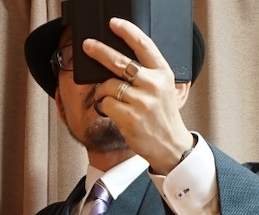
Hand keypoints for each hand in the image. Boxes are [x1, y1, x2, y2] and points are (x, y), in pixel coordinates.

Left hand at [83, 18, 193, 174]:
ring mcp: (141, 102)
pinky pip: (106, 104)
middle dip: (99, 51)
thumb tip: (117, 59)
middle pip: (119, 61)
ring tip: (110, 98)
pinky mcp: (130, 118)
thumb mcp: (163, 88)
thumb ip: (147, 72)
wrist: (171, 146)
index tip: (113, 23)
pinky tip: (113, 111)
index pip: (143, 45)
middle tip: (88, 46)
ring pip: (108, 85)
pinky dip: (104, 106)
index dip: (127, 31)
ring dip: (103, 90)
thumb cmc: (163, 116)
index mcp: (162, 73)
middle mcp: (153, 85)